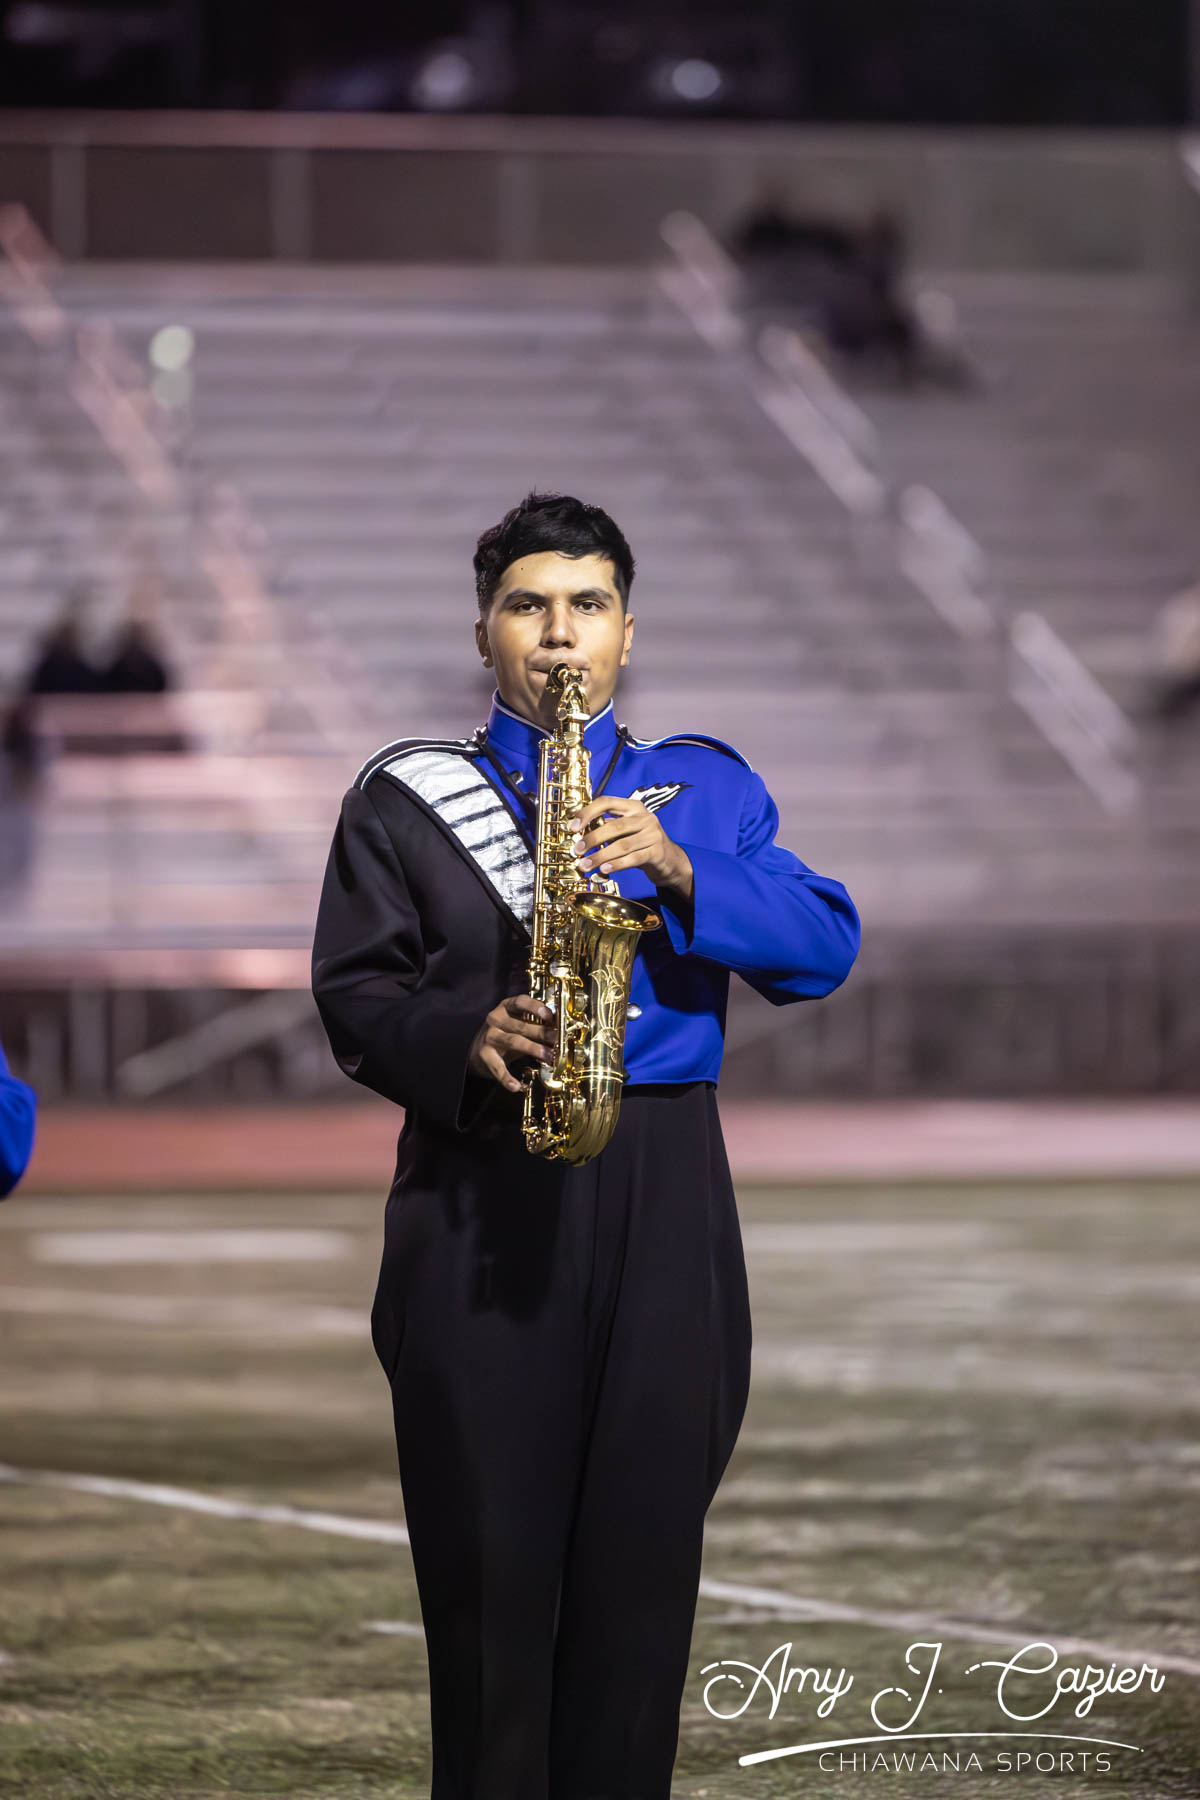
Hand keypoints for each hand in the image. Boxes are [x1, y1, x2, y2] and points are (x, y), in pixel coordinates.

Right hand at [468, 994, 555, 1093]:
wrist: (479, 1051)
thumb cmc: (508, 1034)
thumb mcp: (520, 1024)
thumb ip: (538, 1025)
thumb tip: (563, 1030)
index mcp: (506, 1007)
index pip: (520, 1001)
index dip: (535, 1007)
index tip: (550, 1016)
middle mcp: (496, 1019)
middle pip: (521, 1025)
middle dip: (542, 1032)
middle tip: (558, 1040)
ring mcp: (490, 1037)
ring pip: (513, 1041)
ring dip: (533, 1049)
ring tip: (549, 1056)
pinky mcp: (485, 1055)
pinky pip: (498, 1067)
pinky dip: (507, 1078)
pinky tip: (517, 1087)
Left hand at [568, 797, 693, 898]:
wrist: (670, 860)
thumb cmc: (641, 844)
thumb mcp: (626, 831)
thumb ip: (607, 828)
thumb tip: (577, 834)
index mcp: (634, 807)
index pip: (607, 802)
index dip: (587, 813)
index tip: (572, 827)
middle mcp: (646, 817)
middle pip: (614, 826)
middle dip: (592, 839)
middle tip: (576, 850)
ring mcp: (653, 834)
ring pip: (622, 845)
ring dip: (600, 856)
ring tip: (585, 865)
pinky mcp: (657, 852)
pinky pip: (633, 858)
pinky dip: (617, 864)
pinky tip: (604, 869)